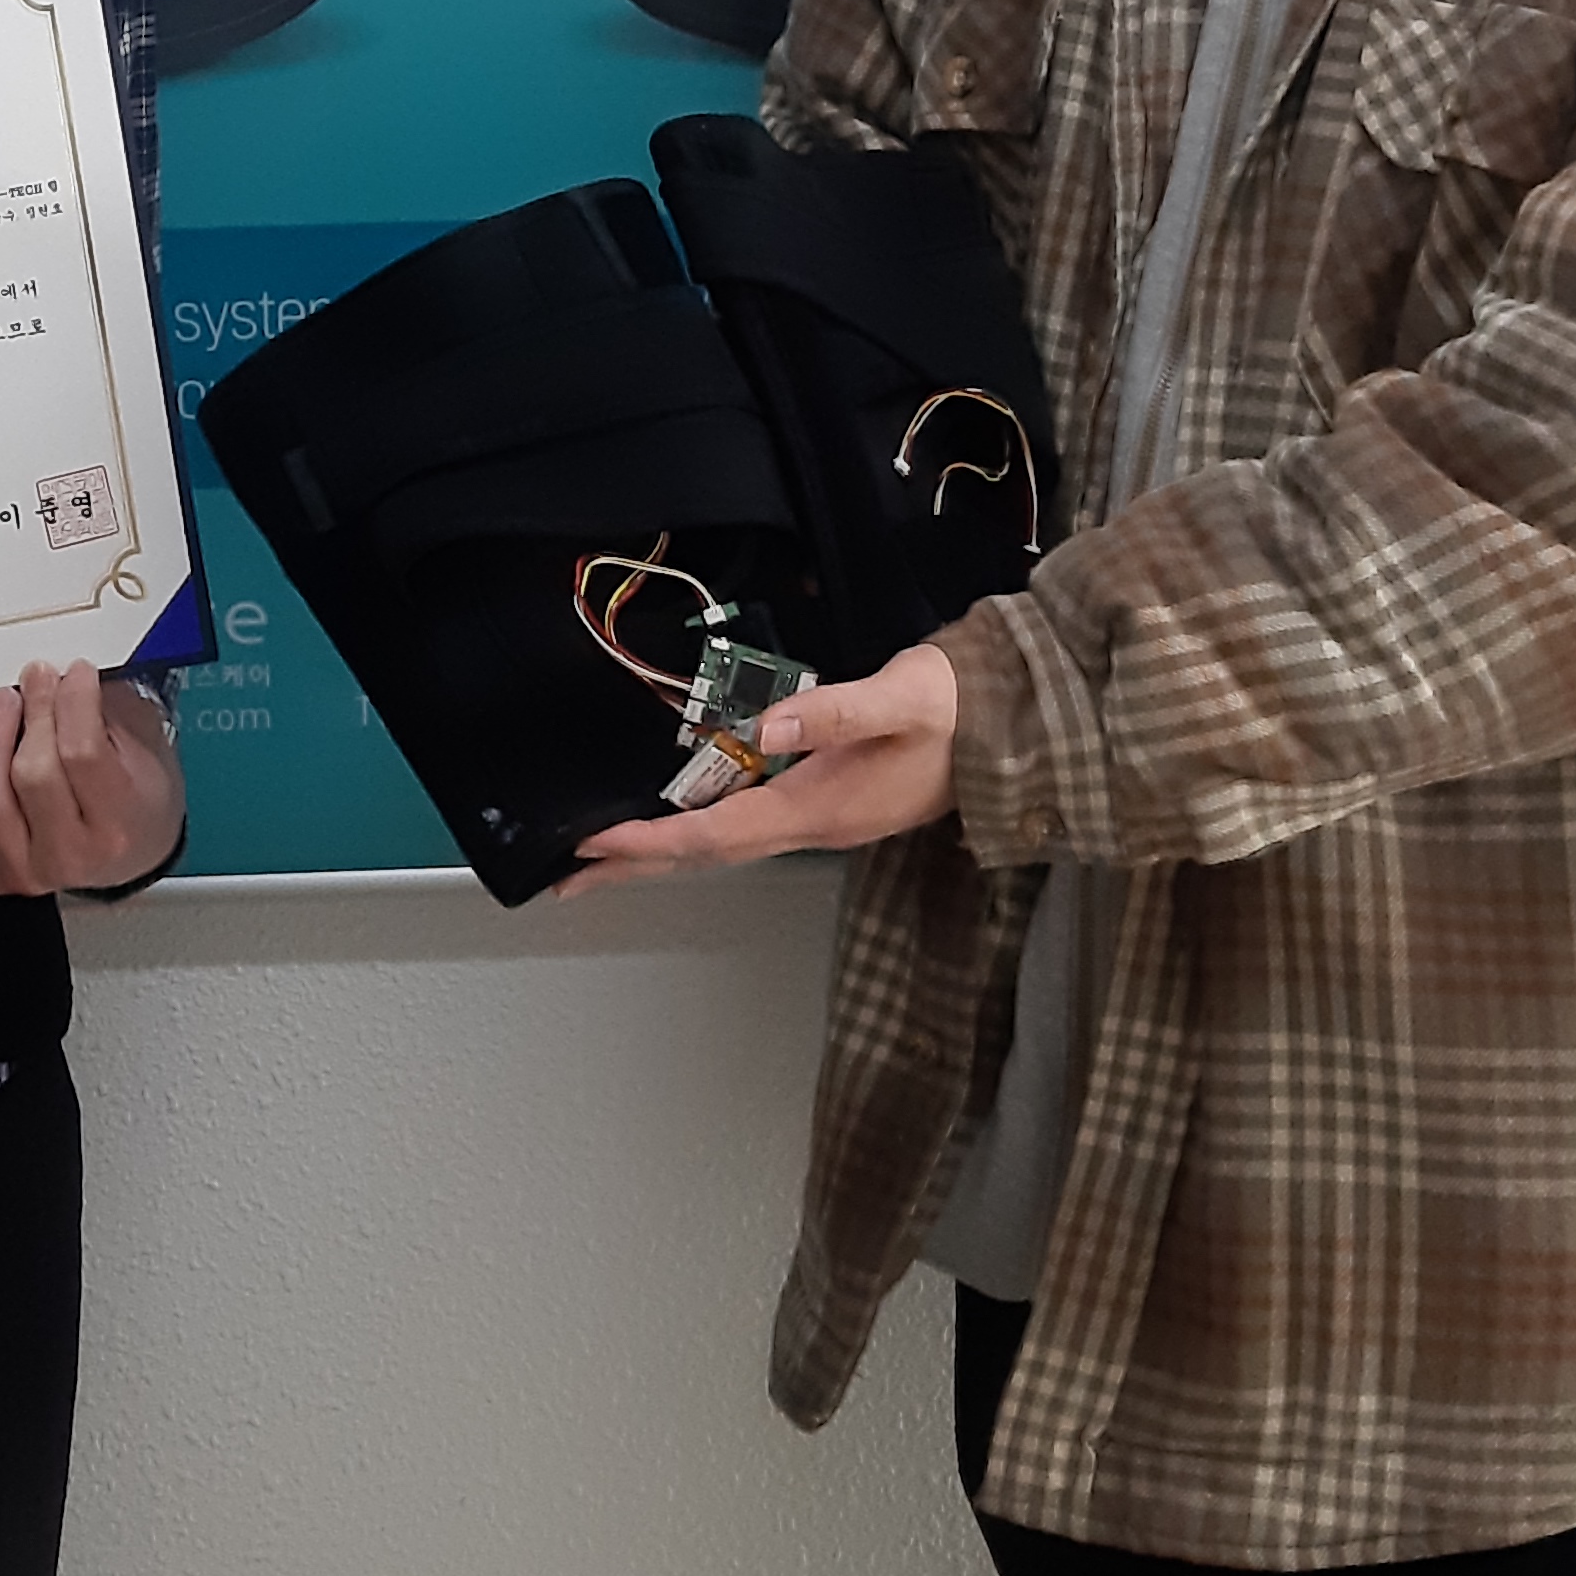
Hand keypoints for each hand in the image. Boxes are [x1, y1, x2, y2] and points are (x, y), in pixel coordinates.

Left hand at [0, 661, 184, 897]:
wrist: (127, 857)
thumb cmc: (133, 805)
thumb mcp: (145, 754)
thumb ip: (109, 711)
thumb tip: (68, 671)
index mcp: (116, 827)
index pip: (83, 754)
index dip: (73, 701)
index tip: (75, 672)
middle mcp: (70, 856)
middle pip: (33, 773)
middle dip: (34, 712)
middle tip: (38, 679)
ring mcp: (25, 870)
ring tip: (3, 705)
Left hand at [561, 640, 962, 893]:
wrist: (1008, 730)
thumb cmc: (954, 709)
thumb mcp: (901, 699)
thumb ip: (835, 712)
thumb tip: (763, 728)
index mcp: (820, 807)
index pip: (717, 832)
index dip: (654, 840)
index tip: (597, 843)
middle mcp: (811, 825)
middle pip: (708, 855)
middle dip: (638, 866)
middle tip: (568, 876)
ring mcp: (818, 820)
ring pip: (723, 846)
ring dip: (661, 855)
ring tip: (602, 860)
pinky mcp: (824, 805)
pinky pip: (743, 829)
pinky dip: (697, 834)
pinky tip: (676, 826)